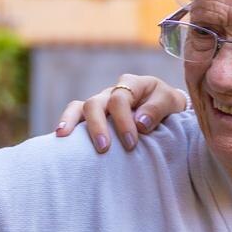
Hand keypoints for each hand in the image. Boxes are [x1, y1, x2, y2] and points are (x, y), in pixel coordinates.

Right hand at [53, 74, 188, 152]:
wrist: (168, 109)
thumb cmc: (168, 105)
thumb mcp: (171, 102)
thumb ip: (158, 109)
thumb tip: (140, 124)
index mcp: (133, 83)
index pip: (120, 99)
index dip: (123, 121)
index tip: (131, 143)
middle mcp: (113, 91)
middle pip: (96, 103)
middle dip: (98, 126)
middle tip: (104, 147)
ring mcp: (101, 102)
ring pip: (81, 107)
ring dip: (75, 123)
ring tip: (66, 138)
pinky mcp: (94, 114)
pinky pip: (75, 113)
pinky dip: (66, 121)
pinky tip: (60, 136)